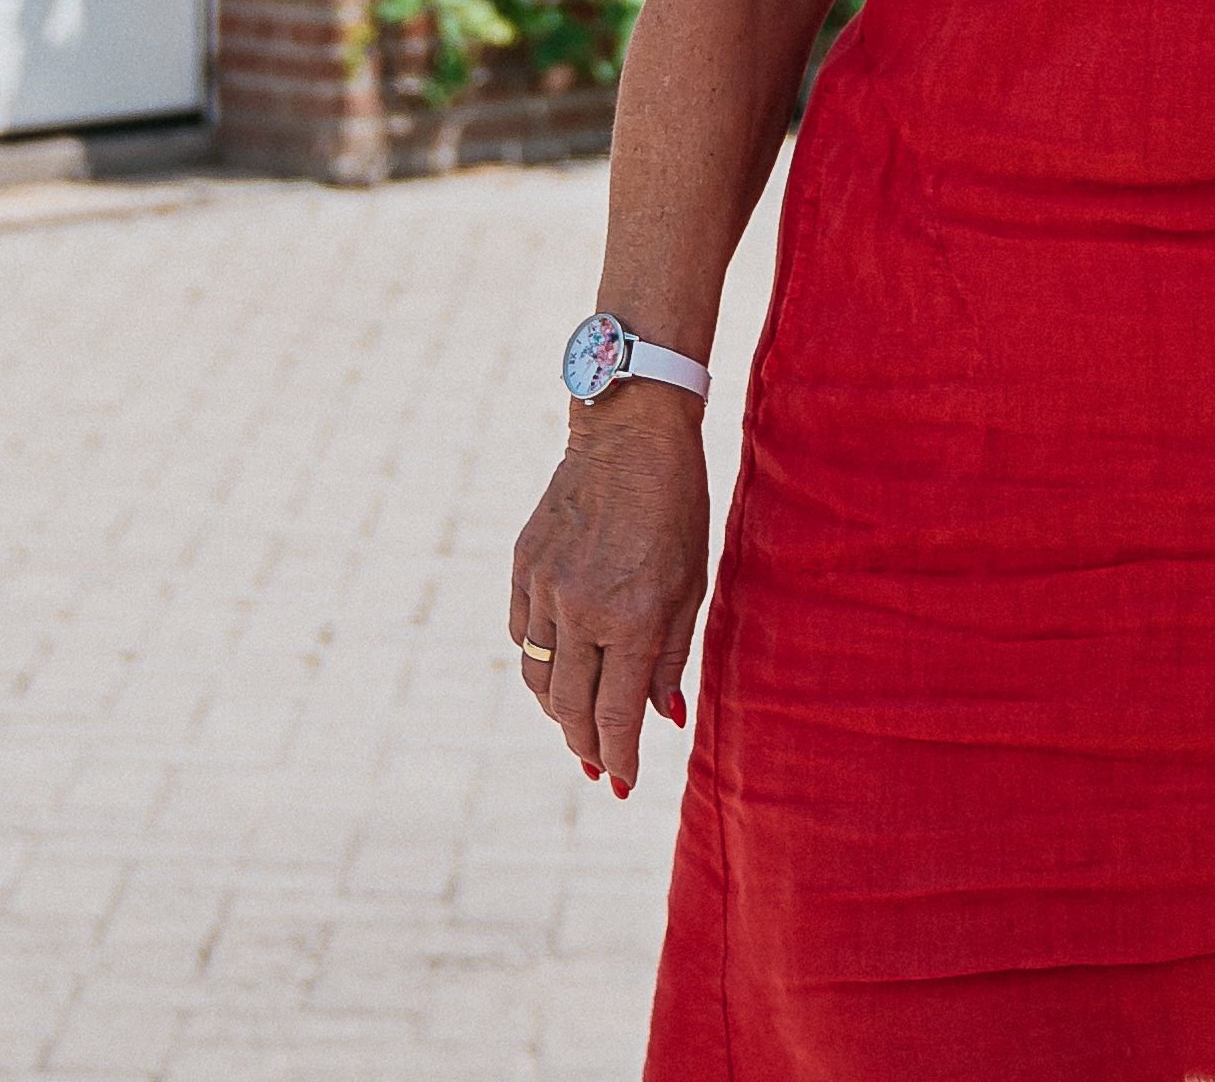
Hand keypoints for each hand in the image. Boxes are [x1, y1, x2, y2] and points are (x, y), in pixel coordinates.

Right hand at [506, 394, 711, 796]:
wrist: (630, 430)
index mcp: (634, 617)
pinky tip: (559, 668)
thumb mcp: (692, 584)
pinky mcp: (522, 564)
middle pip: (570, 708)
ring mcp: (544, 586)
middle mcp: (582, 609)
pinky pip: (522, 633)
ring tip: (577, 725)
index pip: (616, 715)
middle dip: (585, 746)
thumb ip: (673, 656)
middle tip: (597, 768)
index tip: (622, 784)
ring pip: (538, 677)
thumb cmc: (677, 507)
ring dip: (558, 711)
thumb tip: (666, 720)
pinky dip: (539, 660)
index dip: (619, 758)